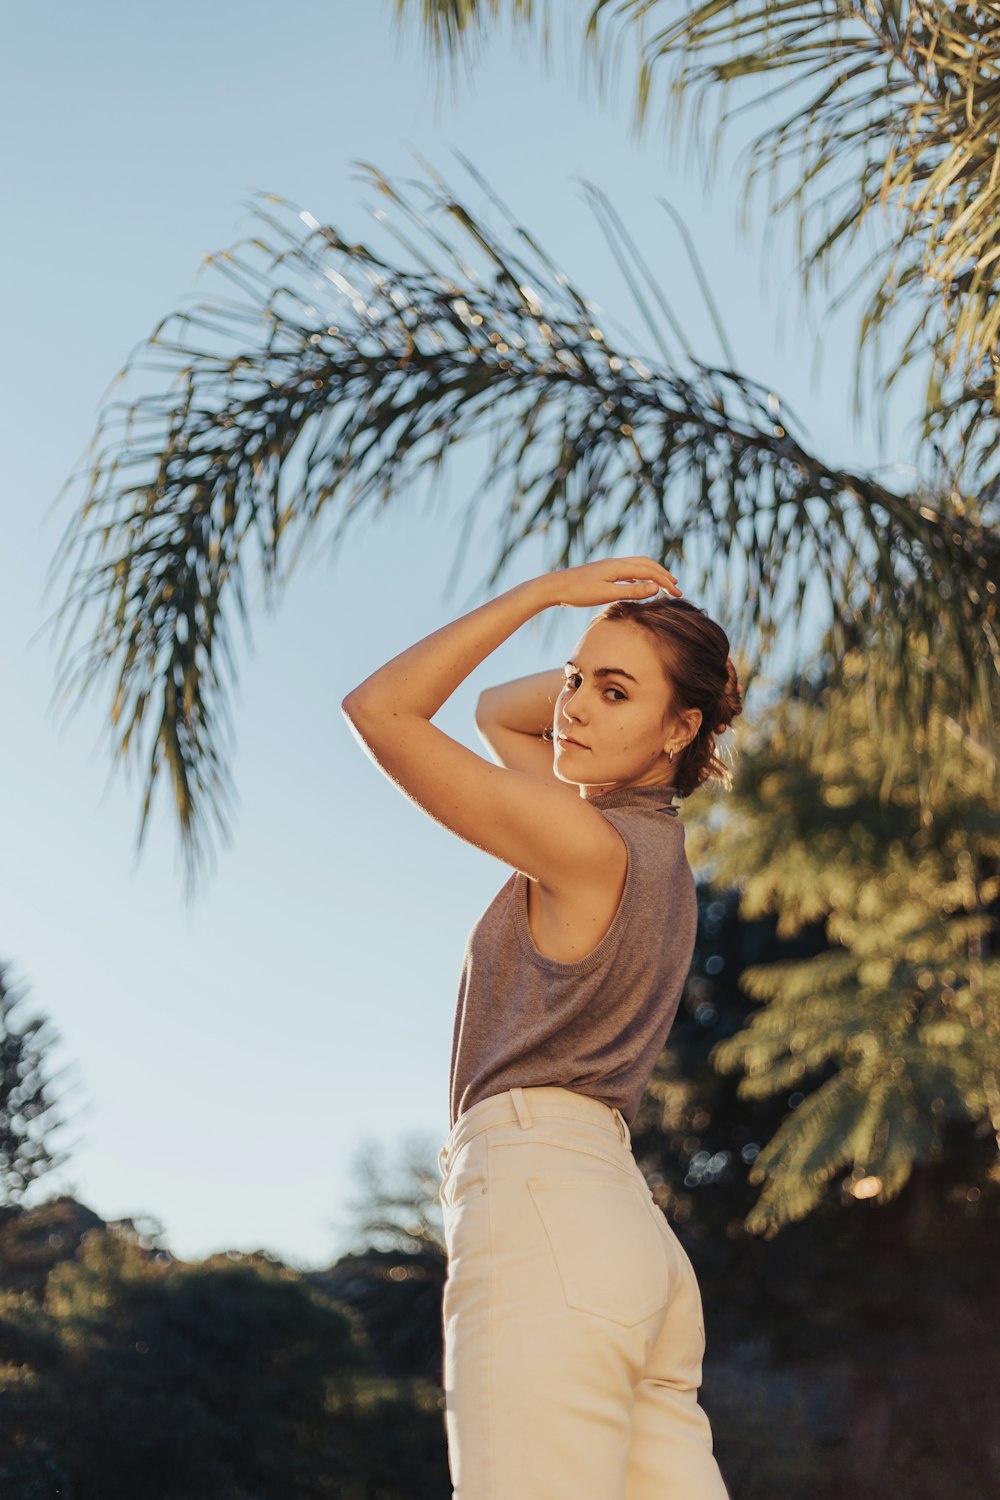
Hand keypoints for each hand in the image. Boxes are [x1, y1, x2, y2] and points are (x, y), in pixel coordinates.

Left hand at [534, 556, 681, 609]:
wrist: (554, 587)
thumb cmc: (578, 592)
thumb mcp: (607, 594)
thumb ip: (632, 591)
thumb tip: (655, 588)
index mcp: (619, 567)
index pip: (650, 572)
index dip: (666, 582)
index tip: (678, 594)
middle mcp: (616, 563)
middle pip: (647, 564)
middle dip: (663, 575)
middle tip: (676, 587)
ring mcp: (609, 566)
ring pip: (638, 566)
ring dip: (653, 574)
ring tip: (663, 585)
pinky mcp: (603, 572)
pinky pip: (628, 571)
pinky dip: (640, 577)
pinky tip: (640, 586)